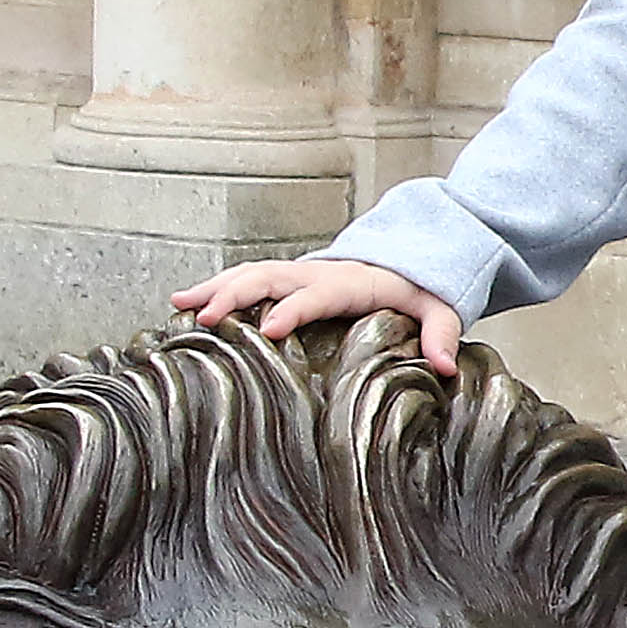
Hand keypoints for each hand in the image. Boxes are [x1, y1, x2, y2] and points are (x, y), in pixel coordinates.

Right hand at [176, 255, 464, 373]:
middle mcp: (317, 274)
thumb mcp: (440, 308)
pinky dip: (215, 288)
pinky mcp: (286, 280)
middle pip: (270, 277)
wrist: (407, 260)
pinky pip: (246, 280)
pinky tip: (185, 305)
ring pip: (250, 274)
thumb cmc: (418, 291)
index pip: (317, 294)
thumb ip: (442, 334)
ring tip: (179, 305)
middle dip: (235, 295)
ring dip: (215, 288)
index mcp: (350, 283)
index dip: (294, 310)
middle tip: (204, 319)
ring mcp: (298, 274)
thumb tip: (447, 368)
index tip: (269, 330)